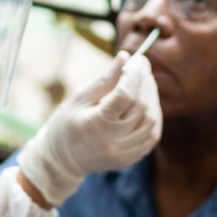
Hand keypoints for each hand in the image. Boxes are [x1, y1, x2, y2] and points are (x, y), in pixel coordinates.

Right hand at [17, 50, 161, 205]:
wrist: (62, 160)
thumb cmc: (66, 123)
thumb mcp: (80, 97)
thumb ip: (105, 79)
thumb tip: (125, 57)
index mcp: (95, 125)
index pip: (125, 96)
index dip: (134, 74)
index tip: (137, 59)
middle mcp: (112, 143)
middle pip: (141, 107)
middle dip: (145, 82)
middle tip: (141, 67)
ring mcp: (123, 154)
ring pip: (151, 122)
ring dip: (152, 98)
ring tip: (143, 82)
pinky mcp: (130, 159)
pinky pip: (152, 135)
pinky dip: (153, 115)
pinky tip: (146, 102)